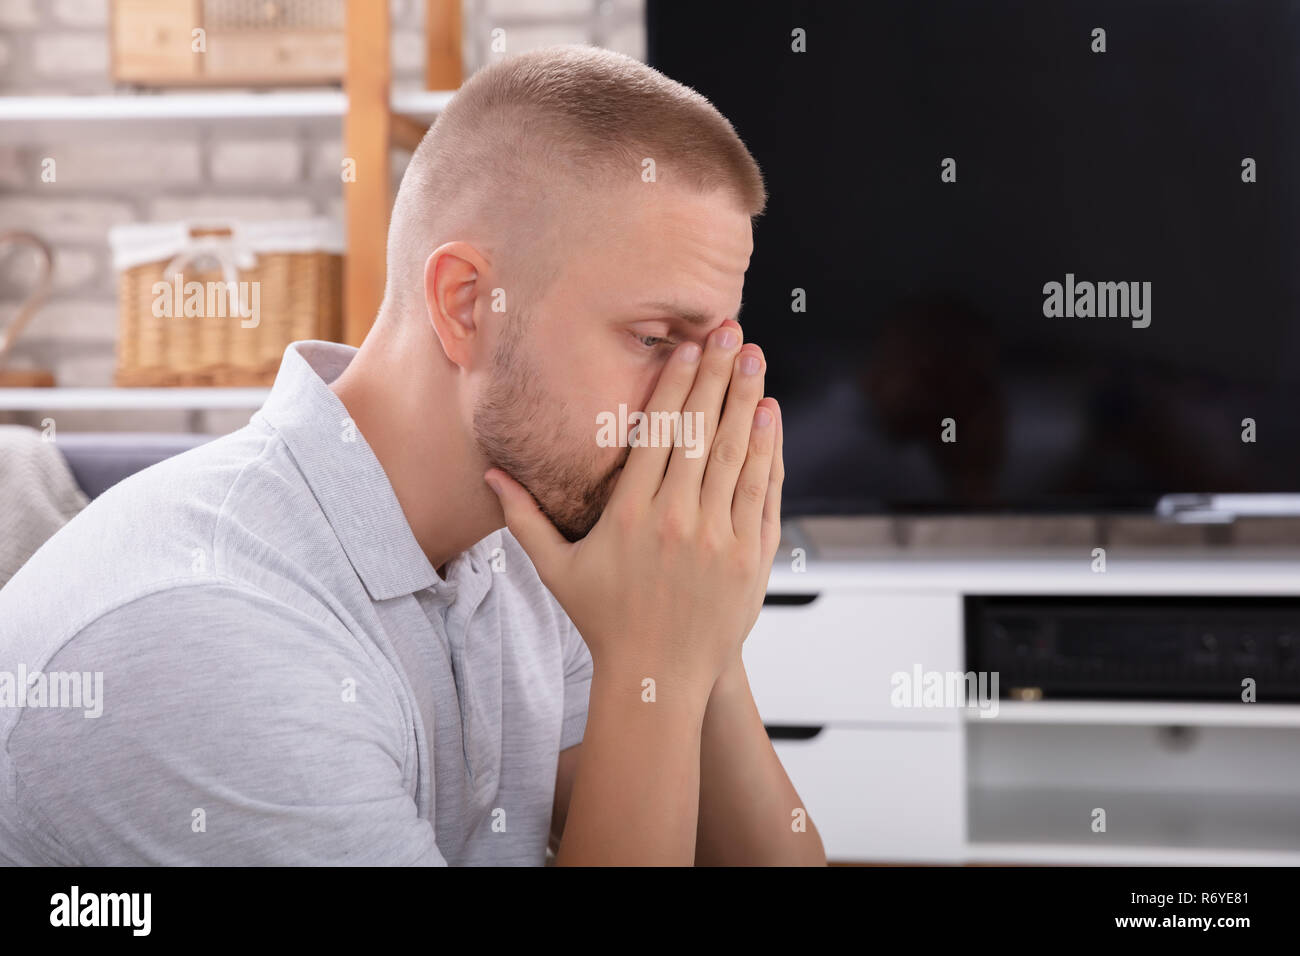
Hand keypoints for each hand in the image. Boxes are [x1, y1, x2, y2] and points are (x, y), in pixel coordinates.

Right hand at [485, 320, 779, 694]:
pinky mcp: (750, 558)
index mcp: (630, 515)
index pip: (656, 433)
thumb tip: (490, 475)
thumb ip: (523, 518)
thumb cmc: (605, 622)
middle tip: (727, 329)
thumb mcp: (557, 570)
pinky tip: (771, 416)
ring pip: (735, 454)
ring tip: (753, 357)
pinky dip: (768, 451)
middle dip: (715, 374)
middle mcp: (677, 520)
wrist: (657, 679)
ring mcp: (718, 538)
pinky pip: (762, 492)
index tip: (685, 347)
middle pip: (699, 432)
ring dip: (747, 401)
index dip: (673, 384)